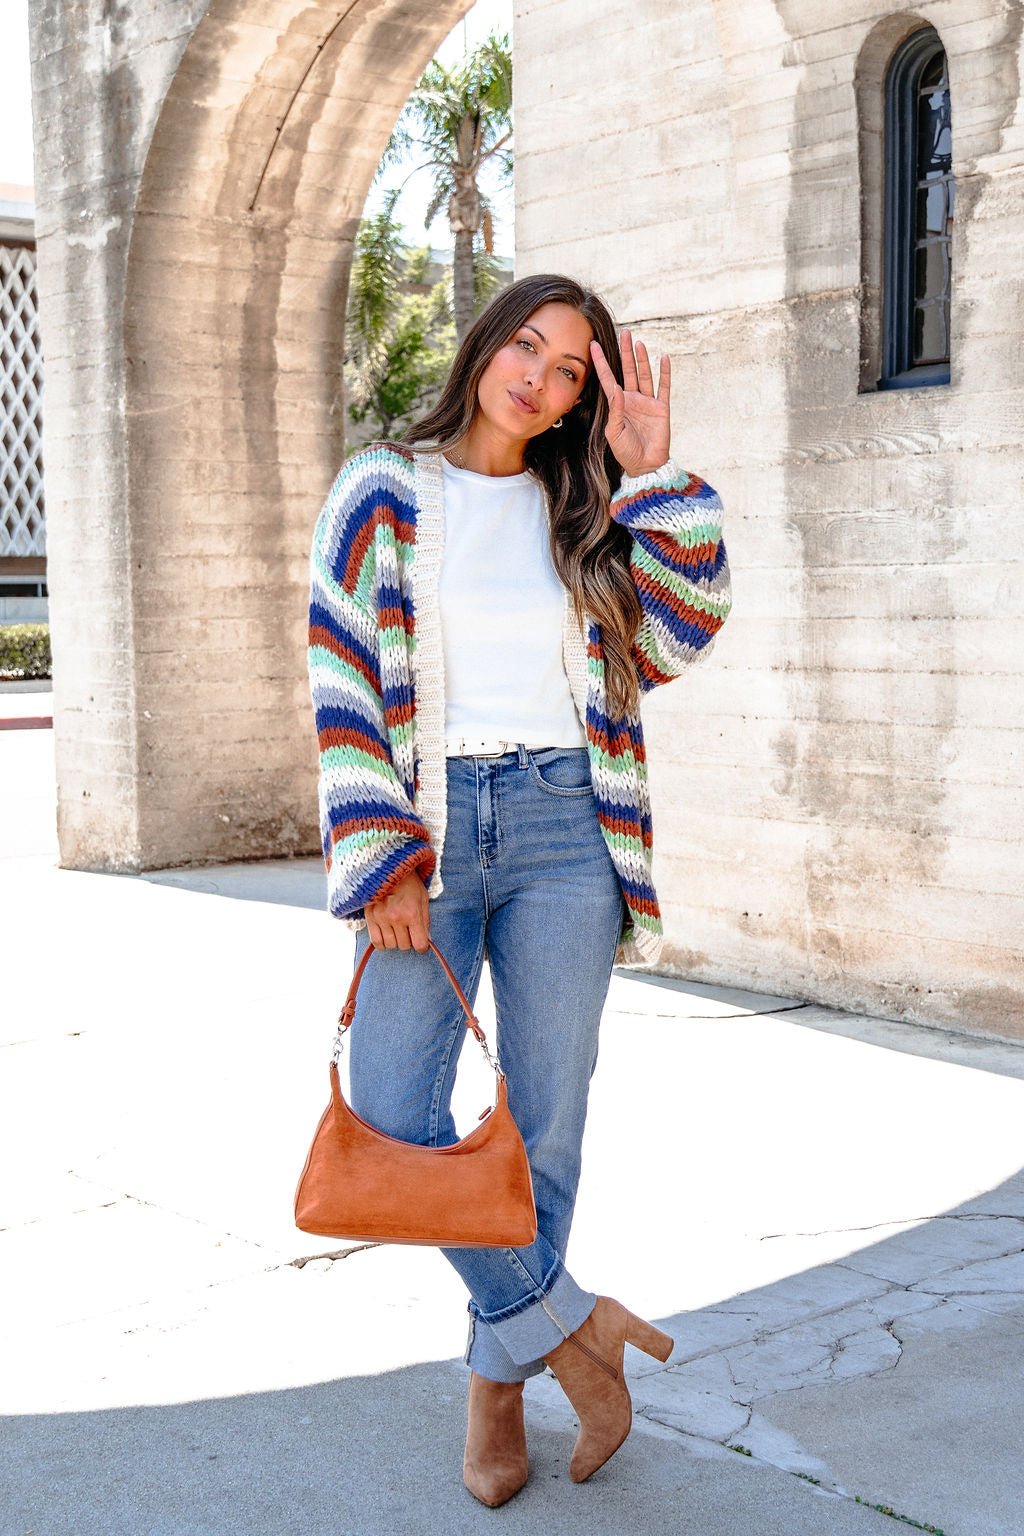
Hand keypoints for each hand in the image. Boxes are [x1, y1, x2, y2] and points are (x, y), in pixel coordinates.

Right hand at [365, 871, 430, 951]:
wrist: (388, 869)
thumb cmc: (409, 883)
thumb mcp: (423, 898)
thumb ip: (425, 921)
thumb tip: (427, 941)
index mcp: (413, 913)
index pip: (419, 944)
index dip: (421, 946)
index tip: (420, 943)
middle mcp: (396, 917)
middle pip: (404, 946)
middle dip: (408, 941)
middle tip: (408, 932)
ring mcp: (381, 918)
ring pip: (390, 945)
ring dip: (395, 942)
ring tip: (397, 931)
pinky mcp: (370, 917)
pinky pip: (376, 942)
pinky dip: (382, 944)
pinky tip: (387, 937)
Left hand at [590, 328, 670, 477]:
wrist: (645, 466)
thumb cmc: (626, 452)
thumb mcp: (614, 432)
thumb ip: (615, 410)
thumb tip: (617, 389)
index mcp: (617, 404)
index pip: (608, 378)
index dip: (600, 362)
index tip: (593, 344)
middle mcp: (632, 399)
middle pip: (628, 370)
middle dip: (625, 352)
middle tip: (623, 332)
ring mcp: (647, 402)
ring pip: (644, 375)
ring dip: (642, 359)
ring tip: (638, 342)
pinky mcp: (661, 408)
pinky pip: (664, 387)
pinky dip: (665, 373)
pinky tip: (664, 358)